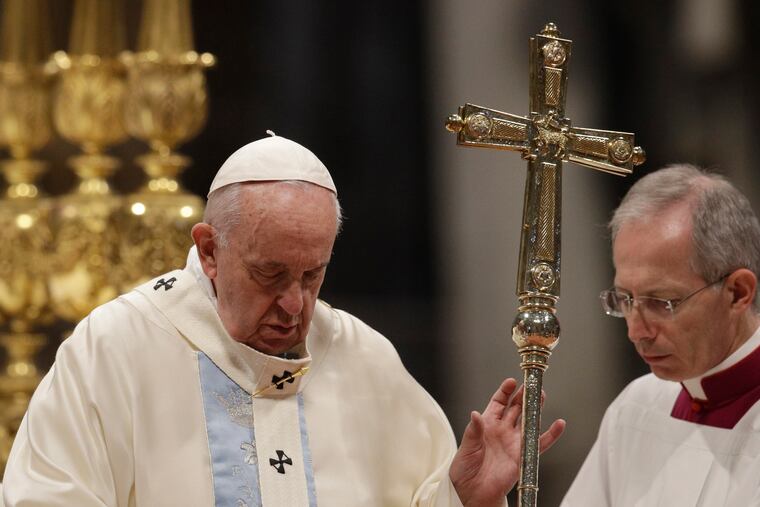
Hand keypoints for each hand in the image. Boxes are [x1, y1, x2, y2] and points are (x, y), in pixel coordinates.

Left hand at [449, 378, 565, 506]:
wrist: (473, 492)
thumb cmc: (466, 469)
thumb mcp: (466, 447)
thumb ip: (473, 431)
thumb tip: (475, 414)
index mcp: (487, 424)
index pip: (499, 402)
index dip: (505, 391)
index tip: (512, 382)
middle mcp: (502, 431)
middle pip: (516, 408)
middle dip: (523, 395)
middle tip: (531, 384)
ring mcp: (514, 442)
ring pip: (528, 421)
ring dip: (536, 408)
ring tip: (542, 395)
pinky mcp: (523, 455)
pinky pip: (540, 444)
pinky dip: (551, 435)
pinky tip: (559, 425)